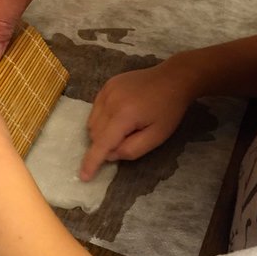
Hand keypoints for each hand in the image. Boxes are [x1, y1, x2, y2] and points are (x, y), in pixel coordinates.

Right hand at [80, 62, 192, 180]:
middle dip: (105, 144)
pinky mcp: (107, 85)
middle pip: (95, 133)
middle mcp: (110, 101)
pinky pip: (96, 108)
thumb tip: (110, 154)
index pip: (102, 143)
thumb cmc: (168, 110)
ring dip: (101, 132)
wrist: (172, 78)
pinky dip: (102, 118)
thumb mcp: (157, 137)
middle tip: (128, 139)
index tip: (84, 176)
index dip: (92, 161)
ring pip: (92, 121)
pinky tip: (119, 115)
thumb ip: (132, 150)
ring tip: (124, 127)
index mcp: (124, 115)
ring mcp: (107, 90)